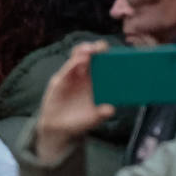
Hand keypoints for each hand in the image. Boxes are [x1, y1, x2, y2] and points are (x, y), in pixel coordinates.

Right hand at [33, 41, 113, 162]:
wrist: (59, 128)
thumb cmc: (80, 120)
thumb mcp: (93, 119)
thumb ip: (101, 114)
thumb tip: (110, 109)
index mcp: (97, 82)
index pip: (104, 64)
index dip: (109, 57)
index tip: (117, 54)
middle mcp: (85, 75)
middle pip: (91, 56)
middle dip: (96, 48)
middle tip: (101, 47)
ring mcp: (72, 76)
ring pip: (77, 57)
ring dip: (83, 51)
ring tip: (89, 50)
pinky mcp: (60, 80)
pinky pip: (67, 69)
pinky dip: (73, 64)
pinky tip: (80, 61)